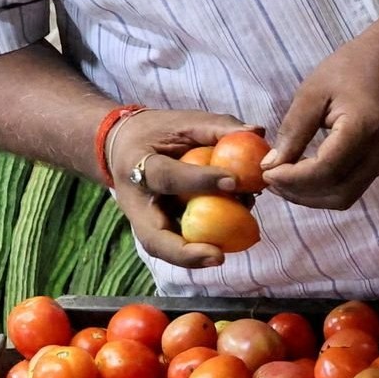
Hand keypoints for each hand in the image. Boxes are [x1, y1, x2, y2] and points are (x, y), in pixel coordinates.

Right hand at [105, 109, 254, 269]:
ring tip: (223, 253)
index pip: (167, 176)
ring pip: (161, 248)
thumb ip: (217, 127)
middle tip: (218, 256)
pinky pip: (173, 245)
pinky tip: (225, 245)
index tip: (233, 182)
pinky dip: (197, 249)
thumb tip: (258, 132)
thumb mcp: (182, 121)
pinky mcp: (152, 229)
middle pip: (152, 237)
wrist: (120, 145)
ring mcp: (141, 220)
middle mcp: (135, 201)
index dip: (199, 180)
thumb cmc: (156, 131)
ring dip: (193, 256)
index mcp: (137, 164)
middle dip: (183, 252)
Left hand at [264, 34, 378, 209]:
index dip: (292, 179)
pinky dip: (325, 188)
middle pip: (336, 193)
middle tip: (270, 180)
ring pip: (345, 197)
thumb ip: (294, 130)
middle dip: (299, 193)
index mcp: (363, 130)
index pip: (324, 171)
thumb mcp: (314, 91)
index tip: (266, 172)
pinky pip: (352, 187)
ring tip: (284, 180)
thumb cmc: (353, 67)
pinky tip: (305, 175)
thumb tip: (272, 165)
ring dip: (312, 196)